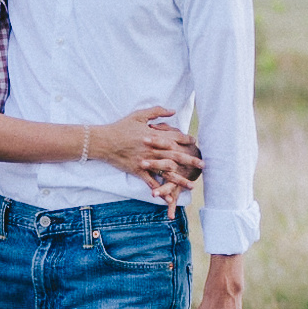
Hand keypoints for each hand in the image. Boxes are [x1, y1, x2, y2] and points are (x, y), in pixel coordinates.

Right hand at [88, 108, 204, 204]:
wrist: (105, 141)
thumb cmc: (121, 127)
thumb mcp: (139, 115)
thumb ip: (157, 112)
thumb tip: (173, 111)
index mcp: (155, 136)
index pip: (175, 138)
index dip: (187, 140)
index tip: (195, 143)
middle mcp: (153, 149)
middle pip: (176, 156)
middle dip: (190, 161)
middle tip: (202, 165)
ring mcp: (146, 161)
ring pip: (167, 172)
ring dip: (180, 179)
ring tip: (191, 185)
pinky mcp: (138, 171)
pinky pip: (151, 182)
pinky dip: (160, 190)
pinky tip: (169, 197)